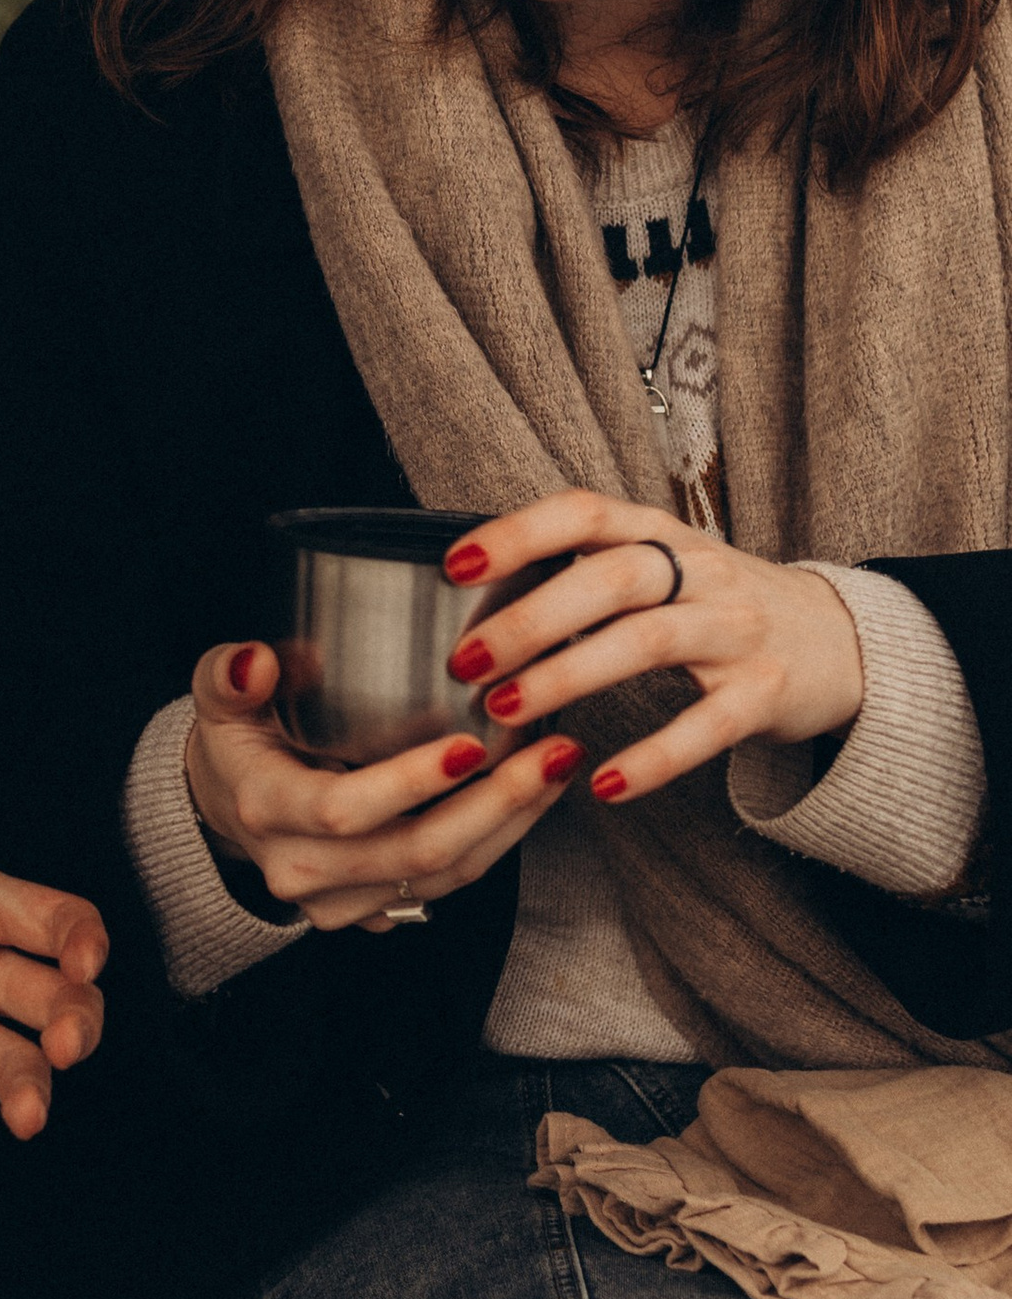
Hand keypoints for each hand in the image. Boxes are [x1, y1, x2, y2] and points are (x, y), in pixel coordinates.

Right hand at [185, 639, 581, 931]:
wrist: (228, 807)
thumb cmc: (238, 738)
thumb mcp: (219, 695)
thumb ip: (230, 673)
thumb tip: (257, 662)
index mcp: (265, 811)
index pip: (344, 809)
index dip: (411, 783)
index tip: (472, 744)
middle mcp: (301, 870)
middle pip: (414, 854)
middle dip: (495, 805)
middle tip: (552, 749)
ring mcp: (339, 904)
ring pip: (444, 878)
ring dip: (512, 824)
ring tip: (559, 765)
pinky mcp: (372, 914)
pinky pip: (447, 888)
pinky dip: (498, 842)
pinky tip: (533, 796)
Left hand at [429, 489, 863, 806]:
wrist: (844, 642)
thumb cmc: (720, 605)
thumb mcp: (665, 567)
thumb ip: (589, 570)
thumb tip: (479, 588)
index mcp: (663, 534)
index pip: (585, 513)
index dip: (518, 533)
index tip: (454, 566)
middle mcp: (702, 571)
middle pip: (611, 577)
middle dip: (531, 617)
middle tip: (465, 659)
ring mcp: (738, 630)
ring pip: (647, 642)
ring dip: (568, 675)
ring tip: (505, 710)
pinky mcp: (765, 694)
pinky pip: (706, 726)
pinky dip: (653, 757)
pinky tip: (602, 786)